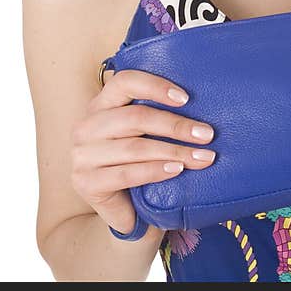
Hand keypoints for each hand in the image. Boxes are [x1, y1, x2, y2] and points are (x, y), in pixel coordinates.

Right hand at [70, 69, 216, 234]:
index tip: (186, 98)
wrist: (121, 208)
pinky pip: (127, 174)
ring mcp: (82, 155)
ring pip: (135, 147)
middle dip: (176, 126)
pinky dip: (156, 170)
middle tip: (207, 134)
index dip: (155, 86)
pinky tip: (176, 169)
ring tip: (202, 157)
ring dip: (174, 151)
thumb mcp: (145, 133)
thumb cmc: (139, 161)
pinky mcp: (85, 183)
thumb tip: (204, 105)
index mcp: (102, 104)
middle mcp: (87, 126)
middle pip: (136, 117)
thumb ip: (158, 114)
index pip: (124, 82)